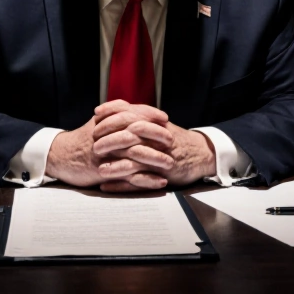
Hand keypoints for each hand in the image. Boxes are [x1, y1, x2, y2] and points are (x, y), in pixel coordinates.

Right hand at [44, 115, 174, 190]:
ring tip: (171, 163)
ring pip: (135, 154)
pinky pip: (129, 176)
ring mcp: (107, 154)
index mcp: (106, 122)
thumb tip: (132, 107)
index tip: (164, 117)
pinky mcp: (104, 171)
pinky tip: (159, 181)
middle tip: (172, 140)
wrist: (60, 156)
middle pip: (136, 132)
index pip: (131, 113)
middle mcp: (108, 135)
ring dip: (155, 158)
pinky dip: (146, 179)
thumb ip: (113, 114)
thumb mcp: (97, 123)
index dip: (149, 114)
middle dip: (156, 135)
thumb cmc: (81, 140)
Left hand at [92, 100, 216, 191]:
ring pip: (134, 160)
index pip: (130, 113)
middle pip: (130, 135)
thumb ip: (140, 116)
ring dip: (115, 165)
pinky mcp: (161, 174)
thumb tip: (117, 108)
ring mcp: (158, 156)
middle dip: (110, 138)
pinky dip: (122, 185)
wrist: (200, 154)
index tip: (96, 113)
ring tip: (99, 169)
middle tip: (93, 143)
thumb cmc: (174, 139)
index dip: (112, 111)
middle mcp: (155, 138)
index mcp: (154, 123)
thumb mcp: (158, 124)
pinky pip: (139, 181)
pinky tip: (107, 186)